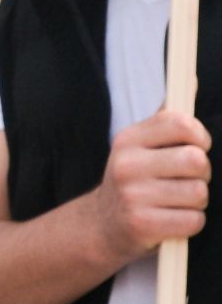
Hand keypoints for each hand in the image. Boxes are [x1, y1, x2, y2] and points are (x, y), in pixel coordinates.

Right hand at [91, 109, 210, 263]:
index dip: (200, 137)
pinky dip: (190, 223)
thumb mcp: (139, 147)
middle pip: (196, 160)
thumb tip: (191, 78)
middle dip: (202, 174)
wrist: (102, 225)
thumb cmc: (134, 181)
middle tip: (185, 180)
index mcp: (128, 140)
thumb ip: (166, 119)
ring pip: (199, 192)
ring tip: (176, 202)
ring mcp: (132, 195)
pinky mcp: (142, 224)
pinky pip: (193, 220)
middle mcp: (126, 164)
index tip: (196, 147)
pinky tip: (172, 220)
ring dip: (196, 202)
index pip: (181, 123)